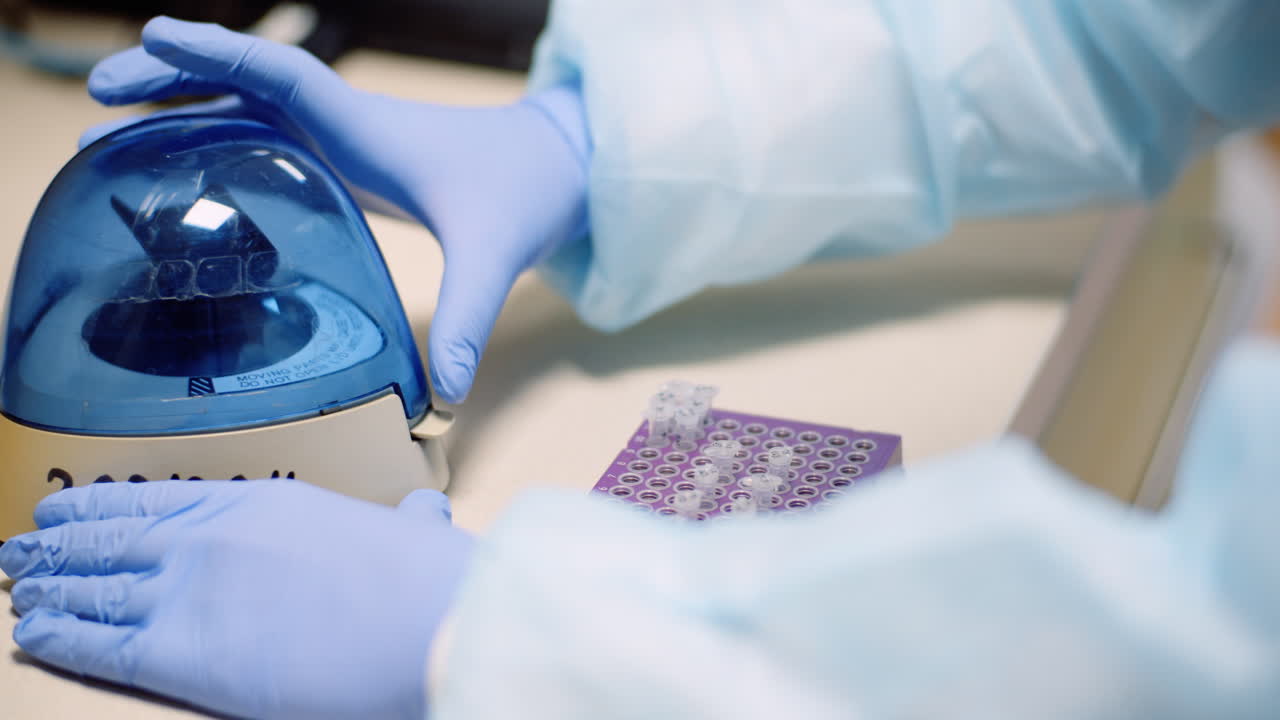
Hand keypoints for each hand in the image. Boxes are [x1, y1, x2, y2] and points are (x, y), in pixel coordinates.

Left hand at [1, 481, 472, 718]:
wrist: (424, 620)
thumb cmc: (425, 580)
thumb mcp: (413, 534)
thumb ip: (404, 524)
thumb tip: (425, 517)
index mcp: (261, 502)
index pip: (161, 501)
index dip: (105, 507)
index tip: (71, 508)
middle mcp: (211, 538)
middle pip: (115, 539)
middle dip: (62, 544)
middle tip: (22, 545)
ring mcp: (189, 591)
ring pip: (97, 587)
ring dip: (51, 585)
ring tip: (19, 583)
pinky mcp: (181, 653)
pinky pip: (101, 645)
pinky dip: (61, 637)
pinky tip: (33, 632)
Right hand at [82, 16, 590, 402]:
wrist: (553, 171)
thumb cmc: (522, 195)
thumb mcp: (493, 255)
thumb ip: (470, 317)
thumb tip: (448, 392)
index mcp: (368, 129)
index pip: (284, 77)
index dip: (219, 57)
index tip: (156, 36)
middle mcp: (346, 123)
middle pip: (243, 83)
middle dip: (172, 78)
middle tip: (100, 93)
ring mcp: (343, 138)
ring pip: (246, 106)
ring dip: (181, 106)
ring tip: (107, 128)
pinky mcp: (346, 159)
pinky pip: (266, 136)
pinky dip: (215, 138)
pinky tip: (181, 166)